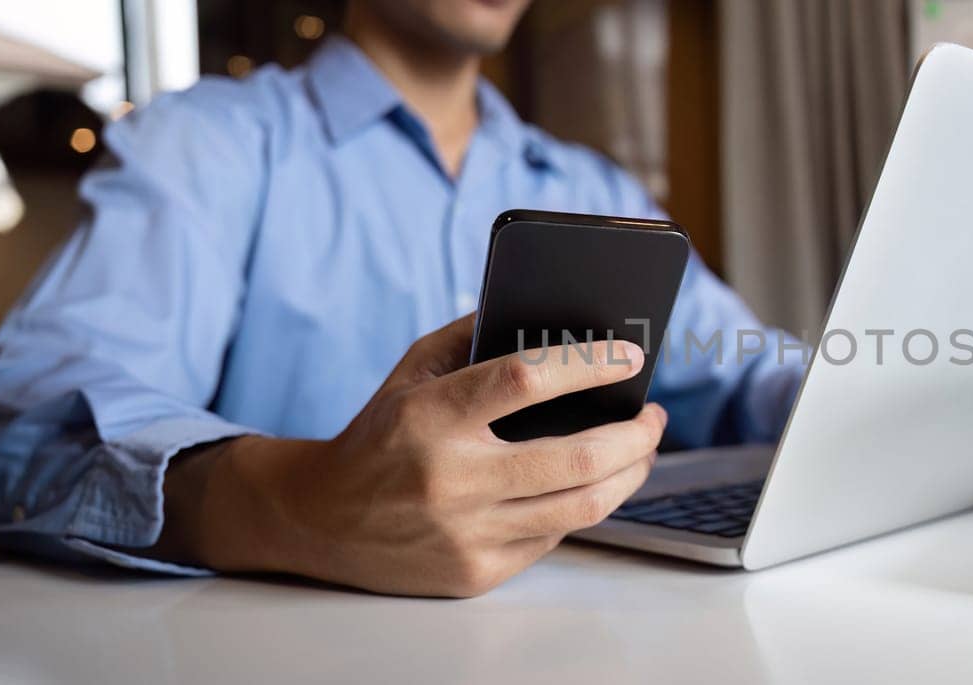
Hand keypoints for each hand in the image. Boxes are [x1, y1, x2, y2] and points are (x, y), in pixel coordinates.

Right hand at [154, 313, 665, 596]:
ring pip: (583, 507)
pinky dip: (580, 506)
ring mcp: (466, 532)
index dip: (588, 366)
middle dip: (636, 435)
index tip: (630, 357)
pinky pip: (554, 537)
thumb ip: (475, 337)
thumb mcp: (412, 372)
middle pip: (578, 458)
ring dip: (630, 474)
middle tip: (653, 416)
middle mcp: (451, 478)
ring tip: (641, 449)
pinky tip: (588, 484)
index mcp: (430, 417)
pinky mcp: (475, 573)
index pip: (525, 380)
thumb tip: (557, 317)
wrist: (319, 519)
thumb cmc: (379, 435)